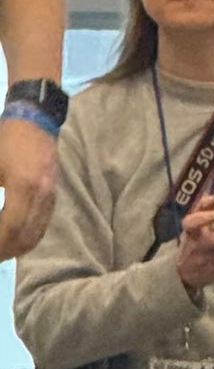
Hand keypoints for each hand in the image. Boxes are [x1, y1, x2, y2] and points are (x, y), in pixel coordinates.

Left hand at [0, 118, 58, 260]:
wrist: (35, 118)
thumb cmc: (6, 140)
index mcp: (24, 187)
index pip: (11, 229)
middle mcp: (42, 194)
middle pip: (26, 236)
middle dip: (6, 250)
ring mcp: (51, 194)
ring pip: (37, 233)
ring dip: (17, 246)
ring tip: (1, 250)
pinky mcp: (53, 193)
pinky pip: (42, 223)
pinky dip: (28, 236)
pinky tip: (14, 238)